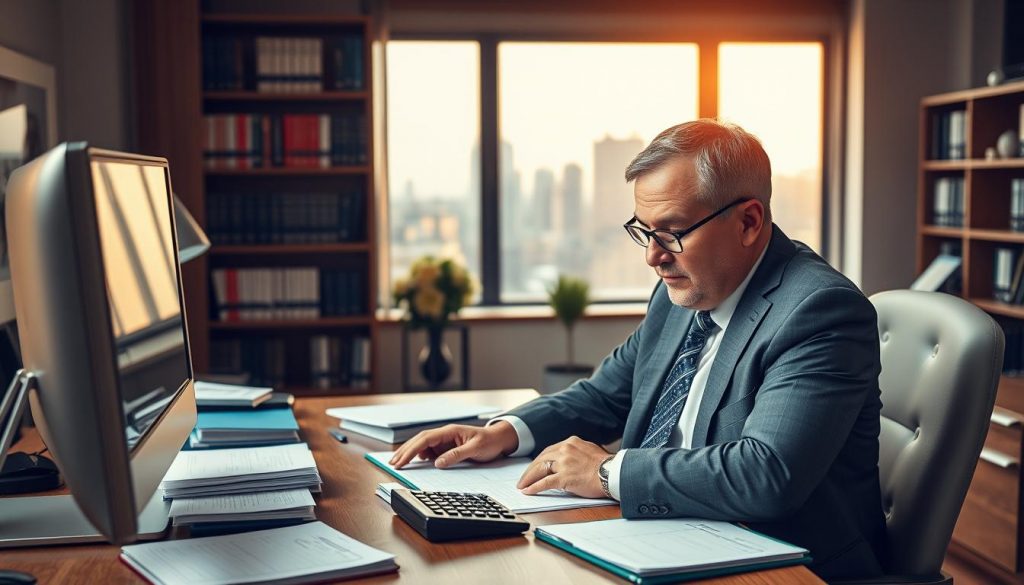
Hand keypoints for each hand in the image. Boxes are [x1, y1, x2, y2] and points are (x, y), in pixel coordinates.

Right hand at [389, 421, 518, 468]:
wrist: (499, 440)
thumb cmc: (489, 441)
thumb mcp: (475, 449)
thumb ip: (457, 455)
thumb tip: (438, 462)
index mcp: (450, 431)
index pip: (425, 439)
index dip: (411, 450)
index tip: (402, 461)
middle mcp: (445, 434)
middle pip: (419, 441)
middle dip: (405, 451)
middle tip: (393, 463)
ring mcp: (445, 441)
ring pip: (422, 445)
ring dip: (410, 453)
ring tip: (398, 463)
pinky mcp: (447, 447)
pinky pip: (430, 451)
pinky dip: (420, 456)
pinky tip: (415, 462)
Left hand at [517, 436, 608, 497]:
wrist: (613, 473)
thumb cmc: (606, 465)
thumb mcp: (590, 450)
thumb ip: (577, 452)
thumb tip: (570, 459)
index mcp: (571, 442)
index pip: (549, 451)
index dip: (539, 461)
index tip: (534, 467)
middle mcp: (565, 449)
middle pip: (541, 459)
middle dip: (530, 470)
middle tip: (523, 478)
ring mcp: (564, 463)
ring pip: (540, 470)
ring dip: (528, 478)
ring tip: (522, 485)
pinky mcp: (565, 477)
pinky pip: (545, 482)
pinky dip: (534, 487)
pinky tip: (528, 491)